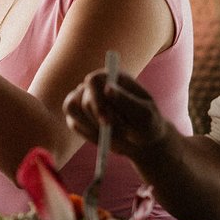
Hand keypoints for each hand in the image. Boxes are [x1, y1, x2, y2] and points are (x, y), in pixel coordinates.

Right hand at [63, 68, 178, 160]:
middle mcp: (96, 85)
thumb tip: (108, 88)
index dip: (96, 100)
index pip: (93, 80)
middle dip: (98, 120)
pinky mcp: (78, 115)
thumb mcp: (144, 114)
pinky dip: (88, 134)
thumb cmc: (147, 124)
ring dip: (92, 126)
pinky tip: (103, 137)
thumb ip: (127, 101)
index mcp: (113, 77)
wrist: (142, 141)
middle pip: (83, 100)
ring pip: (72, 108)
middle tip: (115, 133)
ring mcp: (84, 98)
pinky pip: (73, 123)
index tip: (106, 121)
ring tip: (112, 133)